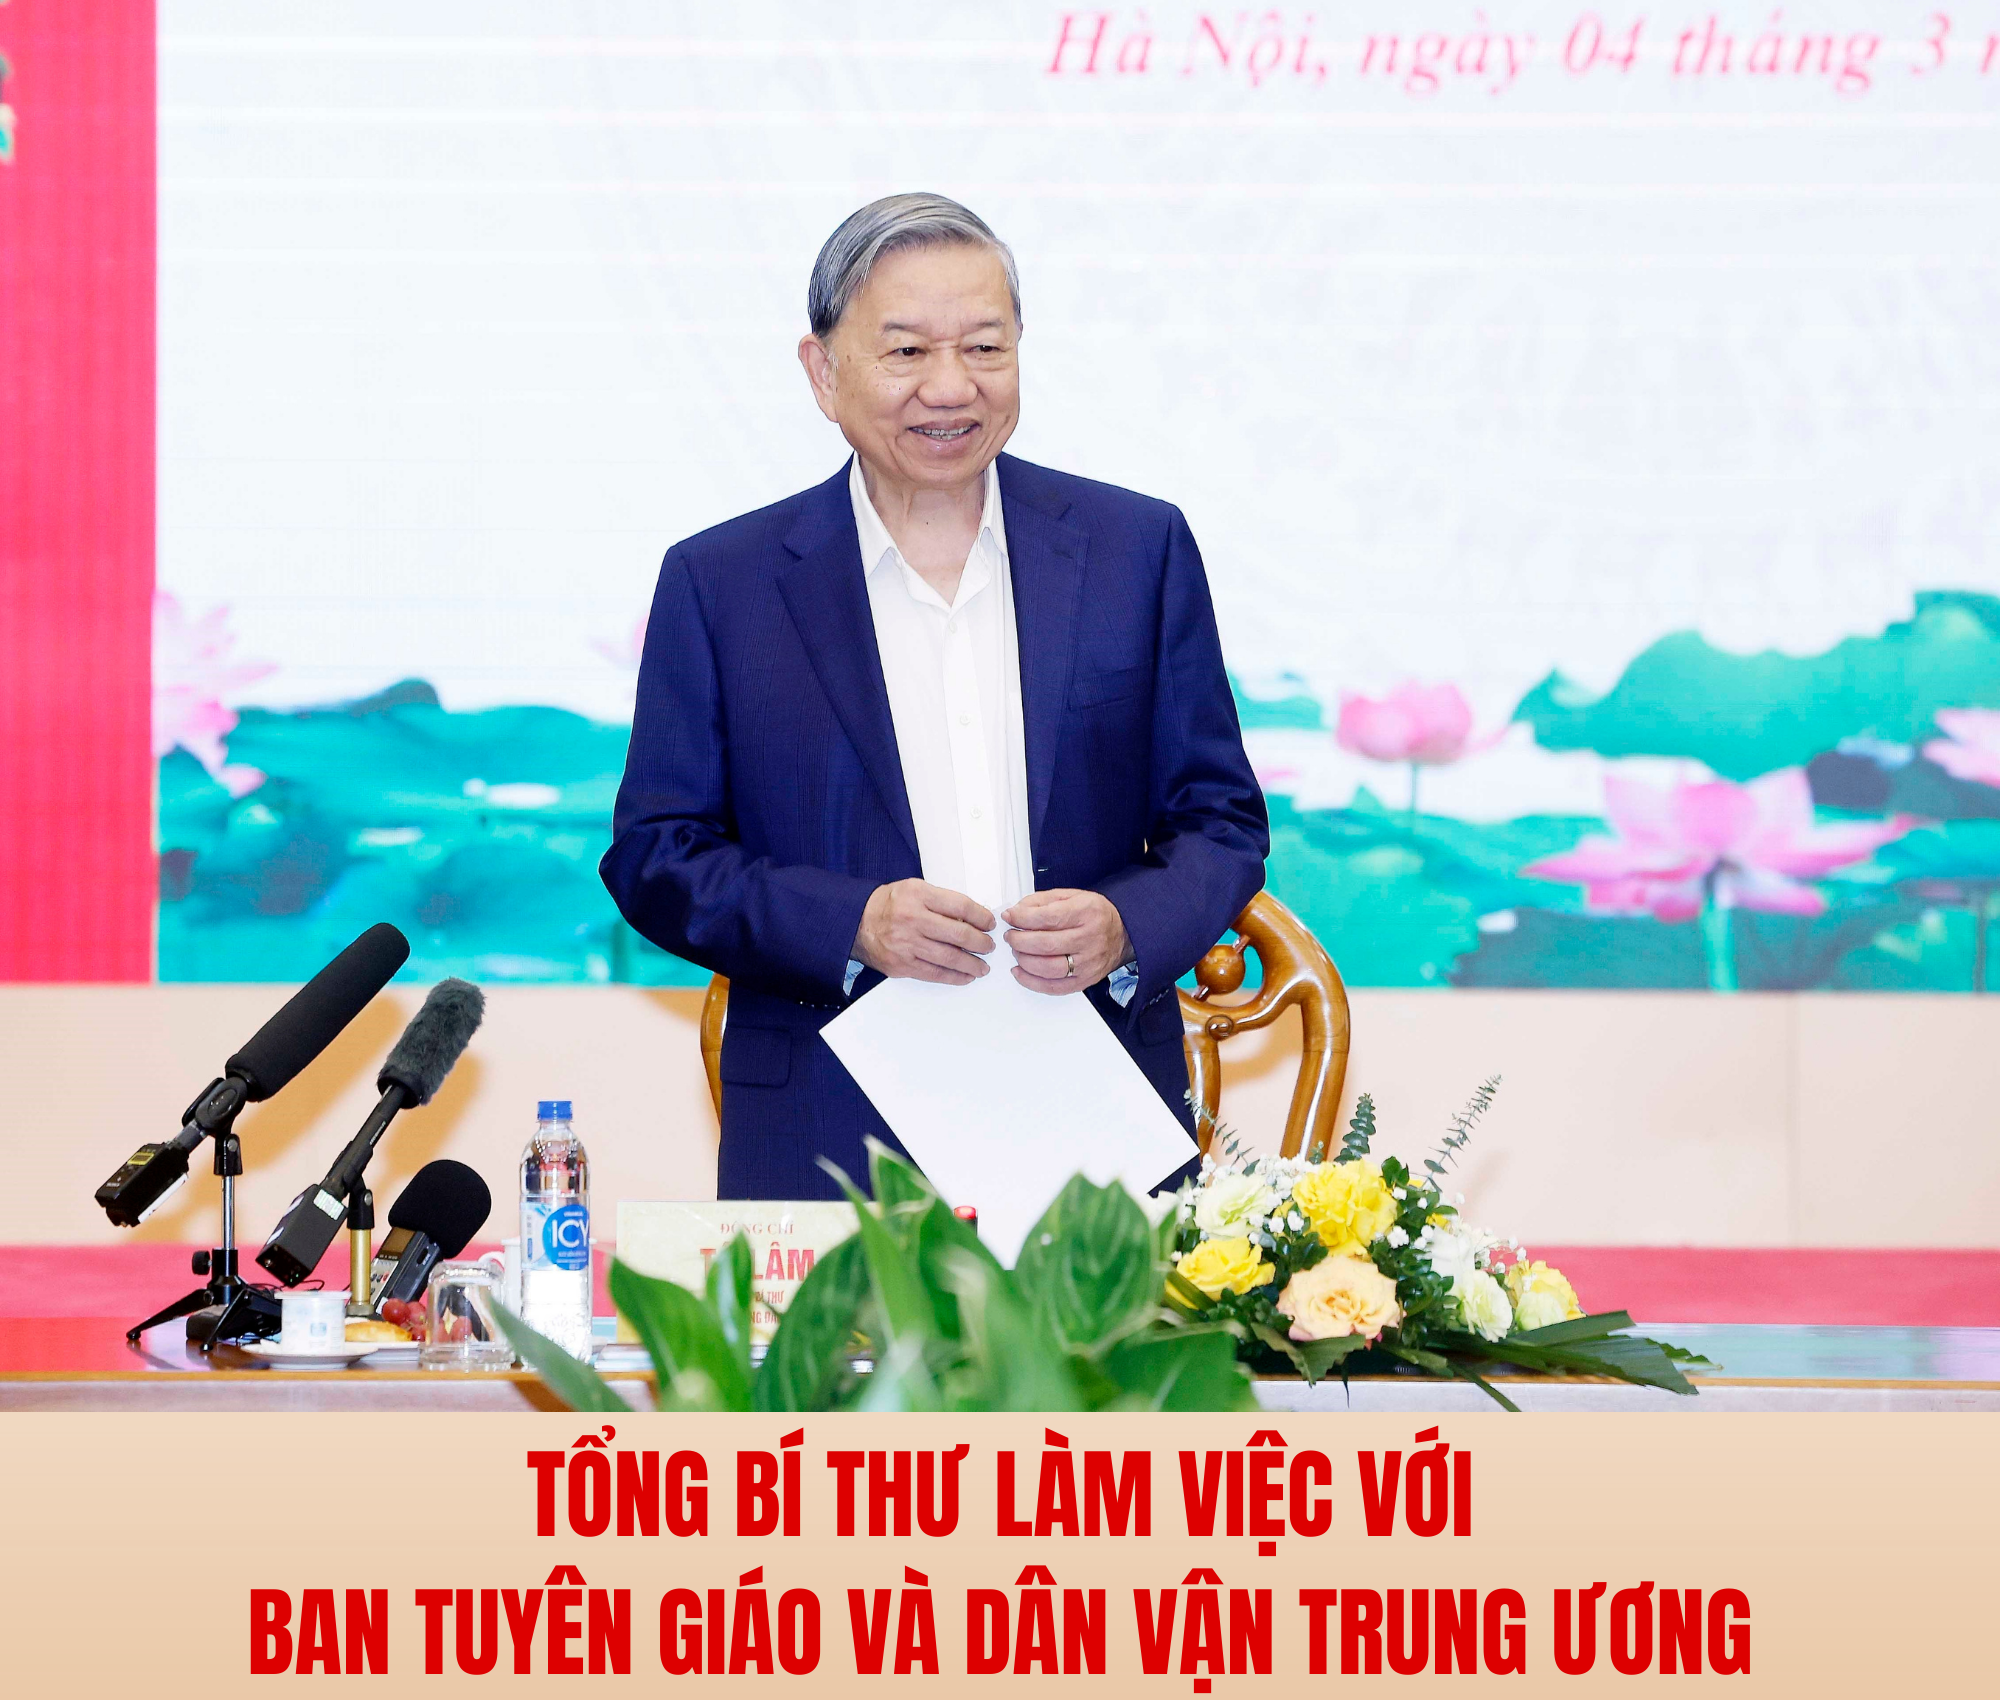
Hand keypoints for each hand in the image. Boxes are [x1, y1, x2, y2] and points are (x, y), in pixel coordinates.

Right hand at [853, 880, 996, 984]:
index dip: (981, 916)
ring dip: (972, 964)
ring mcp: (906, 944)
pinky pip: (934, 974)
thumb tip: (972, 919)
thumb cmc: (889, 905)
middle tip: (989, 946)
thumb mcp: (916, 889)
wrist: (857, 922)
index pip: (960, 906)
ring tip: (982, 966)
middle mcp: (912, 920)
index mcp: (919, 896)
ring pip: (949, 957)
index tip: (989, 923)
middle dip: (980, 942)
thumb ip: (942, 902)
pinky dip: (954, 976)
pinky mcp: (902, 965)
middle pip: (958, 934)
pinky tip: (965, 976)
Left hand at [1002, 889, 1131, 995]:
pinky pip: (1054, 987)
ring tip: (1017, 951)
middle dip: (1019, 940)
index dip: (1023, 918)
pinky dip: (1031, 982)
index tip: (1010, 917)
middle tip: (1011, 935)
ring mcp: (1088, 963)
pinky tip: (1021, 971)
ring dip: (1024, 960)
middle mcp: (1089, 939)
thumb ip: (1042, 902)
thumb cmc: (1095, 914)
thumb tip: (1016, 912)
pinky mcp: (1084, 981)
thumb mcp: (1071, 896)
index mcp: (1086, 913)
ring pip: (1048, 968)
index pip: (1048, 918)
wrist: (1123, 933)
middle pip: (1046, 944)